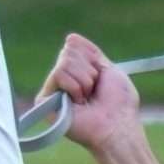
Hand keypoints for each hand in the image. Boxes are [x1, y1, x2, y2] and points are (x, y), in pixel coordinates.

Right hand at [42, 34, 138, 152]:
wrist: (116, 126)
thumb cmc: (118, 103)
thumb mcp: (109, 69)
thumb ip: (91, 52)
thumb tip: (70, 37)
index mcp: (76, 73)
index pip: (73, 45)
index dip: (91, 59)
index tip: (100, 78)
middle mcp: (62, 80)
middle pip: (67, 51)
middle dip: (88, 69)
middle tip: (93, 91)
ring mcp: (53, 91)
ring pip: (64, 62)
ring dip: (84, 80)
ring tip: (86, 99)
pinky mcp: (45, 101)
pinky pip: (58, 74)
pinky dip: (75, 87)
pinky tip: (78, 103)